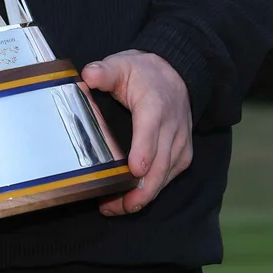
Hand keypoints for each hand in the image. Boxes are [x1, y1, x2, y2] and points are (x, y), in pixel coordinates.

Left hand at [82, 50, 192, 216]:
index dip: (144, 151)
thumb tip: (88, 75)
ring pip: (165, 175)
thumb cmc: (144, 73)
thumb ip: (105, 71)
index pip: (151, 130)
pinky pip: (170, 176)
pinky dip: (153, 191)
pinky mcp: (183, 153)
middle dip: (140, 190)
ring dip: (143, 195)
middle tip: (114, 206)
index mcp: (155, 105)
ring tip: (116, 208)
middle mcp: (172, 126)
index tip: (134, 170)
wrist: (176, 73)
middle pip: (160, 163)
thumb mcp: (123, 64)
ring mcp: (180, 142)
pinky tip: (132, 200)